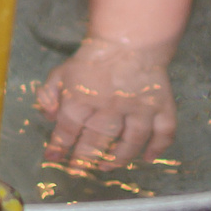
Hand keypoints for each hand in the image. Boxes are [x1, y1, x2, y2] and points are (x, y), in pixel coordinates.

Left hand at [36, 37, 177, 171]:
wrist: (129, 39)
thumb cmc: (93, 58)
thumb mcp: (62, 72)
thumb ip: (49, 93)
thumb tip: (47, 117)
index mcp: (82, 95)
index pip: (68, 127)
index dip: (59, 145)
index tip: (54, 159)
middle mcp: (110, 105)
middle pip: (97, 139)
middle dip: (85, 158)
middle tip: (79, 171)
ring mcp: (139, 107)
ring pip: (131, 141)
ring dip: (119, 158)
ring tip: (107, 166)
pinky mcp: (161, 105)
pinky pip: (164, 131)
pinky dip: (158, 147)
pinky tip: (148, 158)